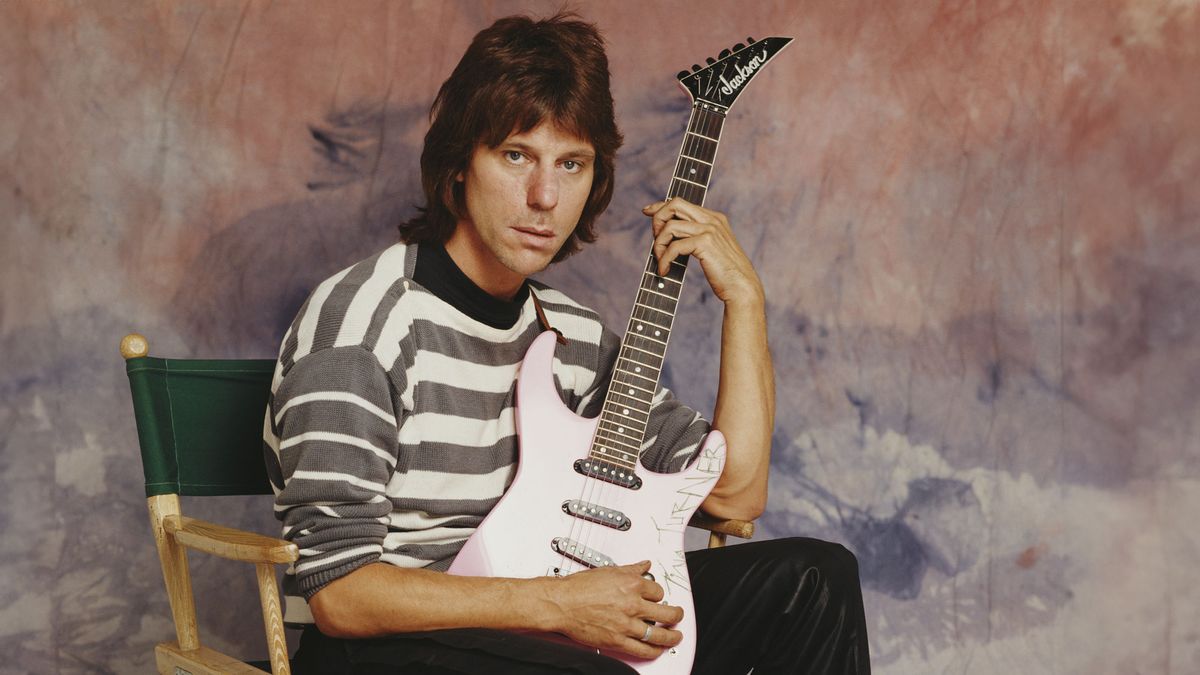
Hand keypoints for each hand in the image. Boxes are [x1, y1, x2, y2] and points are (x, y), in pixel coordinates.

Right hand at [536, 561, 683, 658]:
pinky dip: (654, 651)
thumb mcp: (609, 571)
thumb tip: (644, 565)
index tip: (657, 598)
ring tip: (675, 636)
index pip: (658, 591)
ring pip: (659, 634)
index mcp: (632, 585)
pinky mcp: (618, 640)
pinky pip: (643, 650)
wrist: (562, 603)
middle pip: (667, 613)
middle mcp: (633, 604)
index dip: (659, 595)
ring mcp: (626, 624)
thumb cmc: (579, 587)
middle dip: (676, 615)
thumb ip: (631, 569)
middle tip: (678, 616)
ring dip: (671, 636)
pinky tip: (657, 649)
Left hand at [643, 198, 763, 306]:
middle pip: (674, 205)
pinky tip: (664, 270)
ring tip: (660, 260)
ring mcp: (709, 229)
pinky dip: (664, 259)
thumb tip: (669, 233)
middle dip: (657, 220)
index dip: (660, 206)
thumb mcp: (711, 248)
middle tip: (656, 241)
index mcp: (714, 217)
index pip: (681, 203)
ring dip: (659, 245)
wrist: (742, 287)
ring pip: (670, 226)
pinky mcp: (705, 243)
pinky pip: (674, 246)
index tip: (646, 211)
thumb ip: (696, 236)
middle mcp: (712, 219)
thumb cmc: (726, 273)